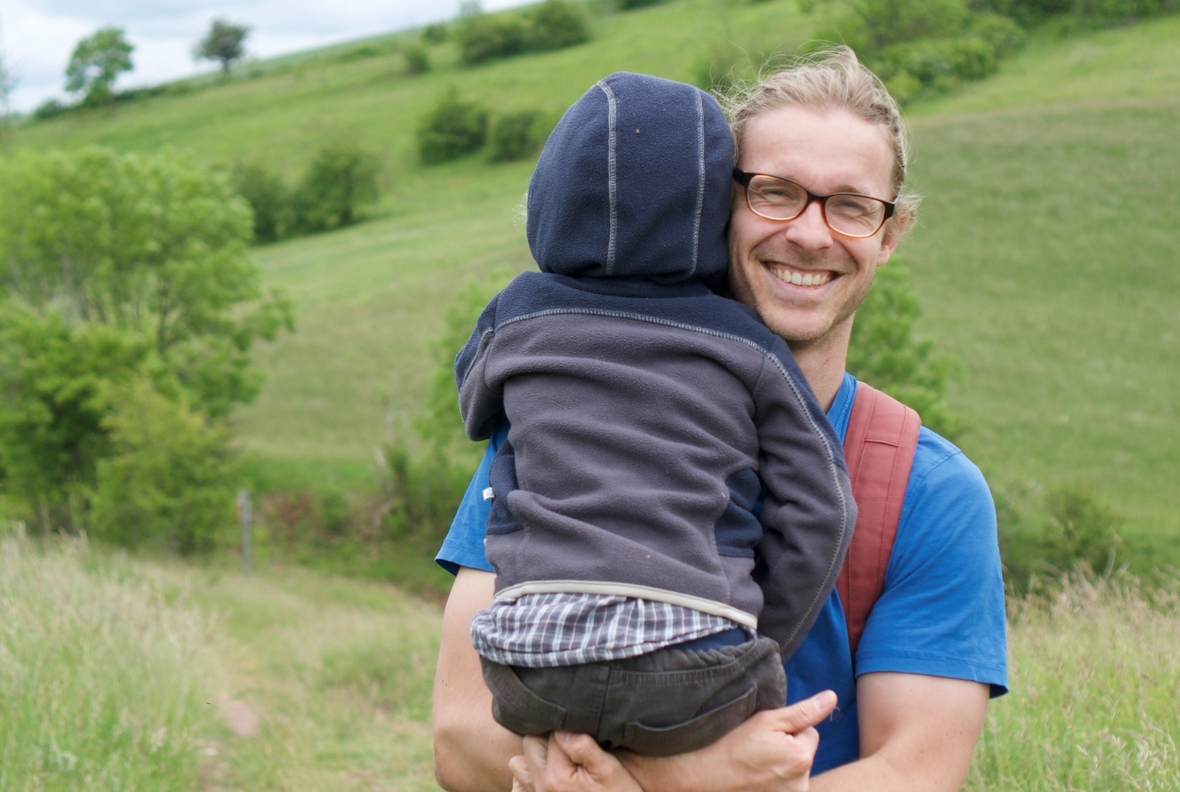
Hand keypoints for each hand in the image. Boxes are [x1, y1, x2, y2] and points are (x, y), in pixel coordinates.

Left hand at [511, 732, 643, 791]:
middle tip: (572, 747)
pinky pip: (520, 783)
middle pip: (531, 745)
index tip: (583, 737)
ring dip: (536, 756)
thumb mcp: (610, 770)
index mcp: (557, 778)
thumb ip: (583, 746)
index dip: (569, 730)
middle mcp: (541, 789)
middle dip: (548, 740)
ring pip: (520, 763)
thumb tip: (562, 729)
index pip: (552, 735)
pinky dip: (530, 773)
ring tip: (559, 759)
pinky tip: (551, 774)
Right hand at [621, 690, 837, 791]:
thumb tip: (831, 697)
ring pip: (794, 770)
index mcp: (801, 757)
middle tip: (758, 747)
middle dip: (787, 747)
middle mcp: (801, 782)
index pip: (810, 731)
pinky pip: (785, 785)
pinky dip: (774, 781)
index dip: (788, 728)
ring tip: (754, 762)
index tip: (766, 733)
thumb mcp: (766, 720)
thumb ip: (802, 711)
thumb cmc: (731, 744)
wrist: (702, 775)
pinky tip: (755, 777)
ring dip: (781, 765)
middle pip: (803, 752)